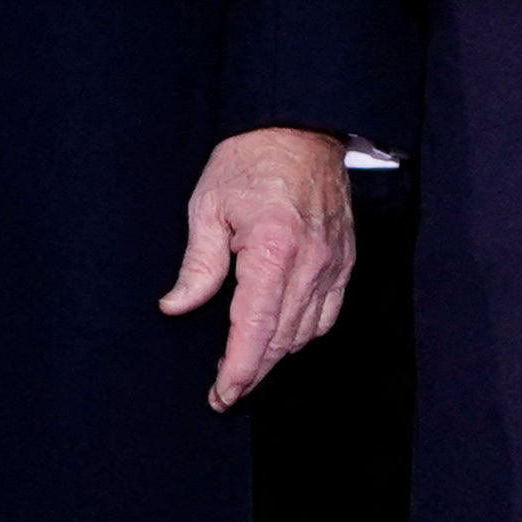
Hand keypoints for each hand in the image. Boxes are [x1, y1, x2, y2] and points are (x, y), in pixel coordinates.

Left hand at [159, 126, 355, 411]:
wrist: (299, 125)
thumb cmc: (249, 158)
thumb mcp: (208, 205)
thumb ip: (197, 264)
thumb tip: (176, 307)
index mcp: (272, 249)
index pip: (255, 330)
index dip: (237, 371)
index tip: (221, 396)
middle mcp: (310, 263)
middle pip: (281, 340)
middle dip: (253, 372)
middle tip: (225, 393)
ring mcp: (333, 263)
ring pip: (306, 333)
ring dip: (276, 355)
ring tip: (247, 365)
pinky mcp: (345, 260)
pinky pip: (328, 314)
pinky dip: (305, 333)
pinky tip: (282, 337)